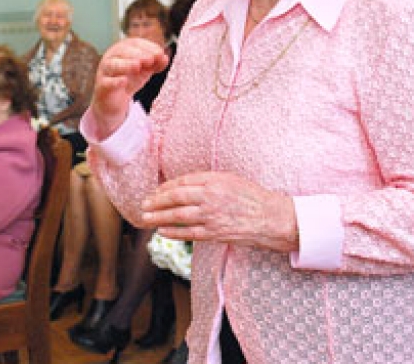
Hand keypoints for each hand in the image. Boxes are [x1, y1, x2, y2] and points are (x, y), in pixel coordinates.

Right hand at [91, 38, 169, 136]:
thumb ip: (155, 64)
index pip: (134, 43)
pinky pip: (107, 82)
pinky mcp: (102, 86)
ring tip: (138, 66)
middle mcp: (112, 57)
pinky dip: (115, 81)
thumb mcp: (145, 70)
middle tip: (150, 59)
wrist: (114, 100)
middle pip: (122, 51)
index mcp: (123, 49)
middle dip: (137, 54)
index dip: (147, 47)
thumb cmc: (130, 79)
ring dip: (126, 65)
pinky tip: (124, 81)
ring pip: (113, 65)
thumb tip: (165, 58)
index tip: (160, 53)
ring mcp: (105, 71)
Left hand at [141, 171, 298, 253]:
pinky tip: (162, 231)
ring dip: (158, 217)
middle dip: (156, 201)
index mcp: (214, 180)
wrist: (270, 217)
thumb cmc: (252, 196)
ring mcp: (211, 216)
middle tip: (143, 204)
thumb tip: (185, 185)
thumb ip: (208, 181)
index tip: (155, 191)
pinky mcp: (214, 233)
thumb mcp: (230, 179)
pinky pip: (189, 233)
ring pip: (178, 216)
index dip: (165, 187)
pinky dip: (173, 232)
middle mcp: (210, 197)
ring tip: (146, 218)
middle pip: (175, 198)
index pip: (182, 182)